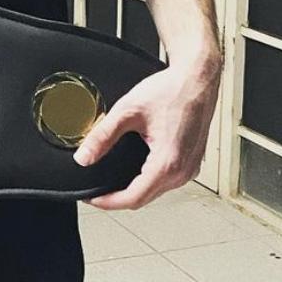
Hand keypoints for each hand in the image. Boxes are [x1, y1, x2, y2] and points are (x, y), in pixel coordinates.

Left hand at [74, 54, 221, 209]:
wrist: (197, 79)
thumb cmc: (172, 91)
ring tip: (112, 180)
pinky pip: (167, 181)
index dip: (107, 202)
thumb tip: (84, 157)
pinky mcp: (193, 162)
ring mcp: (191, 168)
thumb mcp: (128, 111)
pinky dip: (149, 179)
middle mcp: (183, 172)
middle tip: (96, 190)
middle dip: (118, 197)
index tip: (91, 198)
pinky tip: (137, 170)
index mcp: (168, 163)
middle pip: (144, 198)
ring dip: (135, 189)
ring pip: (156, 191)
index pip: (133, 198)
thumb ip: (103, 136)